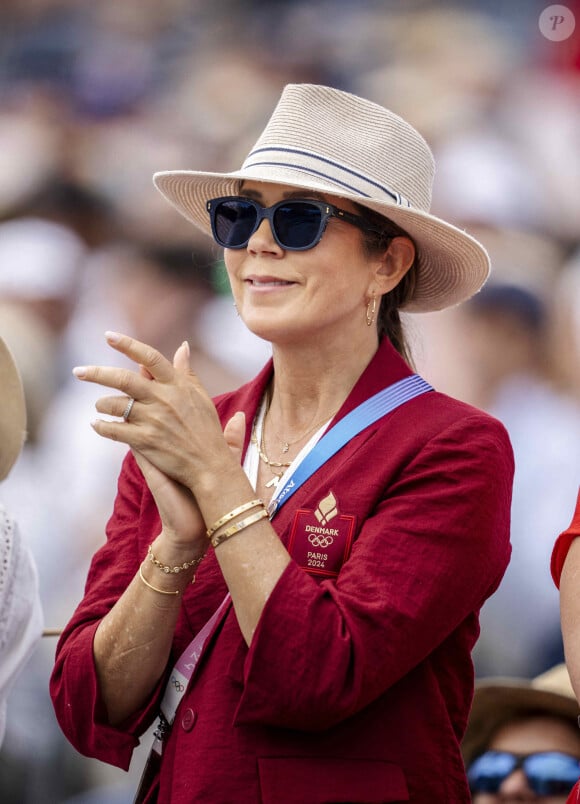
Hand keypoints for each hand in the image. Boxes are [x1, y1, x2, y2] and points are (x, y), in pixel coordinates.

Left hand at [73, 332, 236, 492]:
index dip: (128, 345)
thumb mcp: (200, 395)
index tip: (108, 336)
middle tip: (78, 371)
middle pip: (123, 379)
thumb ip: (187, 371)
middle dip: (97, 373)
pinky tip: (97, 424)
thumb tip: (183, 346)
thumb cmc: (206, 429)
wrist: (209, 464)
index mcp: (176, 385)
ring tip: (99, 407)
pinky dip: (102, 426)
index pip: (149, 358)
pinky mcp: (145, 441)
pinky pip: (114, 430)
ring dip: (102, 405)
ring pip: (115, 405)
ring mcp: (153, 420)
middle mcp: (163, 399)